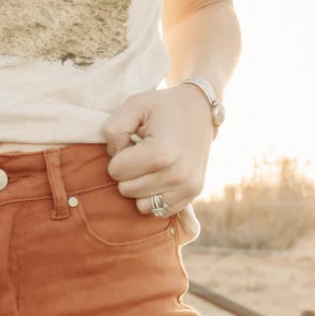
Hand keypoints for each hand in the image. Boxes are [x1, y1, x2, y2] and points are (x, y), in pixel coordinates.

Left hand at [102, 84, 215, 215]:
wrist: (200, 108)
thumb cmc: (162, 107)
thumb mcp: (134, 105)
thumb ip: (114, 127)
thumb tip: (114, 154)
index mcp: (160, 153)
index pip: (116, 171)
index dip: (120, 156)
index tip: (133, 143)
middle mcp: (176, 174)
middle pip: (126, 190)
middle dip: (129, 172)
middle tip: (143, 153)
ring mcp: (187, 186)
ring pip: (141, 205)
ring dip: (141, 187)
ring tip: (152, 166)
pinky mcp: (193, 193)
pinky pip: (159, 211)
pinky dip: (155, 196)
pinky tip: (161, 177)